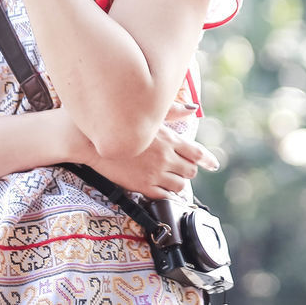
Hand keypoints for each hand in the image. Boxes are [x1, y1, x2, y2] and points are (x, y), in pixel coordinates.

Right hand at [61, 103, 219, 199]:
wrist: (92, 139)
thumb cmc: (119, 120)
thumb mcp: (149, 112)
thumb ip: (173, 111)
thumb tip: (193, 109)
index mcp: (169, 139)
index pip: (197, 153)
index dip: (207, 159)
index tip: (213, 164)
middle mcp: (165, 157)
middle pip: (190, 170)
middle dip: (189, 169)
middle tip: (182, 167)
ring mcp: (154, 173)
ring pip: (180, 185)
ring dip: (179, 182)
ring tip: (172, 178)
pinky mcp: (142, 186)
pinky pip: (164, 195)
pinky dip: (167, 193)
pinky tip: (162, 188)